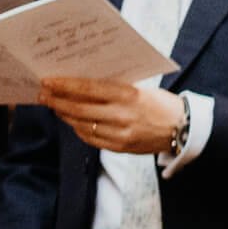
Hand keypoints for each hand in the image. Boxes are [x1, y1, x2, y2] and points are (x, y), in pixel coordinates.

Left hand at [38, 78, 183, 154]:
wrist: (184, 128)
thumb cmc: (161, 104)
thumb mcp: (140, 89)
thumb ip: (114, 88)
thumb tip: (82, 85)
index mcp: (129, 95)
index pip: (88, 88)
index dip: (64, 85)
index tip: (48, 81)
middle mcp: (123, 114)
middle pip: (79, 108)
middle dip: (57, 101)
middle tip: (43, 95)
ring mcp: (121, 133)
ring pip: (82, 124)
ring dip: (65, 115)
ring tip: (55, 108)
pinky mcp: (121, 147)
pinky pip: (91, 139)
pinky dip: (79, 130)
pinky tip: (74, 123)